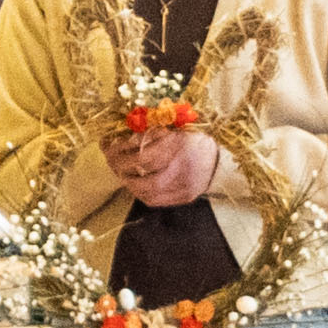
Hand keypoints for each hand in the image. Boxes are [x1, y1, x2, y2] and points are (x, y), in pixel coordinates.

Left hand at [106, 123, 223, 213]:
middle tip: (110, 161)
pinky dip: (139, 193)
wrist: (219, 158)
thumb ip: (150, 132)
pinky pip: (155, 201)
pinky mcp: (184, 197)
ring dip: (128, 183)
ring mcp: (183, 187)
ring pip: (146, 193)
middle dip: (120, 170)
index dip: (120, 152)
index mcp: (178, 146)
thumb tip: (120, 137)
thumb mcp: (173, 127)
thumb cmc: (193, 138)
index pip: (141, 156)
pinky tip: (134, 183)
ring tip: (120, 172)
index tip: (108, 146)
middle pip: (141, 178)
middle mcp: (181, 169)